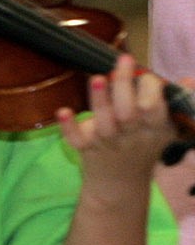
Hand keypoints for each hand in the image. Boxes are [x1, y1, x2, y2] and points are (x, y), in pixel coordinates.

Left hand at [59, 55, 181, 194]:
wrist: (121, 182)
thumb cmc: (143, 144)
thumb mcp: (164, 128)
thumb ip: (172, 104)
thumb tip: (189, 81)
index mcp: (154, 129)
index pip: (155, 109)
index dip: (151, 91)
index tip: (146, 76)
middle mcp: (131, 135)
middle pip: (128, 112)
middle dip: (124, 86)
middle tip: (122, 62)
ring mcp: (108, 142)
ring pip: (105, 122)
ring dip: (100, 100)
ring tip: (97, 78)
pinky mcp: (86, 148)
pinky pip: (76, 140)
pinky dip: (69, 127)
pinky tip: (63, 111)